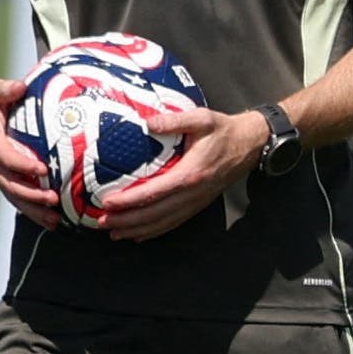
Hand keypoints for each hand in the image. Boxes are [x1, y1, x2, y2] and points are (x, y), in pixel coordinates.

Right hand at [0, 77, 61, 230]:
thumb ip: (6, 89)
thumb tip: (20, 86)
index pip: (4, 156)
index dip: (21, 164)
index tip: (42, 169)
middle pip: (10, 183)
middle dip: (31, 194)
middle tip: (53, 199)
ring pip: (15, 197)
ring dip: (34, 210)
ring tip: (55, 219)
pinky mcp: (6, 181)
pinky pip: (19, 199)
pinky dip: (34, 212)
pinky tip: (53, 220)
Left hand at [97, 107, 265, 241]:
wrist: (251, 144)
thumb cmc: (224, 130)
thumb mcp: (202, 119)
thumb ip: (174, 121)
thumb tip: (146, 123)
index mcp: (190, 173)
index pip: (154, 192)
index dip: (129, 200)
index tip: (108, 202)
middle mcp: (192, 193)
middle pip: (155, 214)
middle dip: (126, 220)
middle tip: (101, 222)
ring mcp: (196, 202)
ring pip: (163, 222)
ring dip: (137, 229)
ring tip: (114, 232)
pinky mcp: (199, 204)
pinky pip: (174, 222)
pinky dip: (154, 231)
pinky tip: (138, 234)